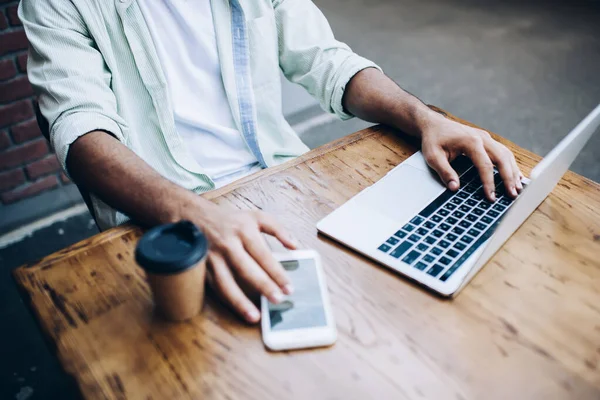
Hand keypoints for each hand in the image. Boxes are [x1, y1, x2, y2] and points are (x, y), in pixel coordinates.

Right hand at [191, 203, 296, 323]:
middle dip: (263, 285)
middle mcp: (228, 245)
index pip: (263, 254)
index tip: (289, 288)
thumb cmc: (231, 220)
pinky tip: (238, 311)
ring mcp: (212, 257)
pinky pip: (215, 288)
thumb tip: (295, 245)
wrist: (194, 216)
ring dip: (240, 301)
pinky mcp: (201, 268)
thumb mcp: (256, 216)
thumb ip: (278, 229)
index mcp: (244, 231)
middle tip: (277, 300)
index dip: (276, 272)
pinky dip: (226, 301)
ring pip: (226, 283)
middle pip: (246, 268)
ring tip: (255, 316)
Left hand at [420, 113, 523, 200]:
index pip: (485, 165)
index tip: (491, 197)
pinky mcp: (486, 141)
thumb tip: (455, 188)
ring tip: (517, 188)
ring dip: (513, 171)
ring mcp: (486, 138)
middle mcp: (482, 138)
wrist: (433, 124)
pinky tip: (515, 175)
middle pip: (502, 159)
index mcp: (471, 141)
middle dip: (508, 178)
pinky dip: (510, 164)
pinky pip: (502, 152)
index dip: (489, 183)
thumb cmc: (433, 140)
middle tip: (513, 194)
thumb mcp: (433, 157)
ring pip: (506, 154)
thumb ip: (445, 172)